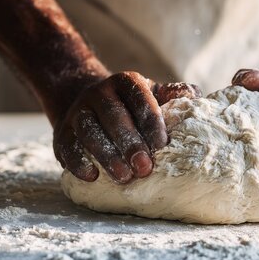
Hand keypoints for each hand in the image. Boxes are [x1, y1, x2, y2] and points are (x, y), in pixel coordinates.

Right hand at [53, 71, 200, 182]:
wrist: (91, 103)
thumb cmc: (133, 106)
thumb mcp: (153, 94)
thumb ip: (173, 95)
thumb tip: (196, 96)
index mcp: (126, 82)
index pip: (139, 98)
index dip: (151, 121)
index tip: (162, 144)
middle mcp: (99, 93)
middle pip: (113, 116)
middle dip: (129, 143)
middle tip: (144, 168)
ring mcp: (78, 112)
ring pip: (89, 132)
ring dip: (106, 155)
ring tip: (124, 177)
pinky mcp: (62, 133)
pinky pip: (67, 146)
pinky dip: (77, 162)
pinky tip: (92, 177)